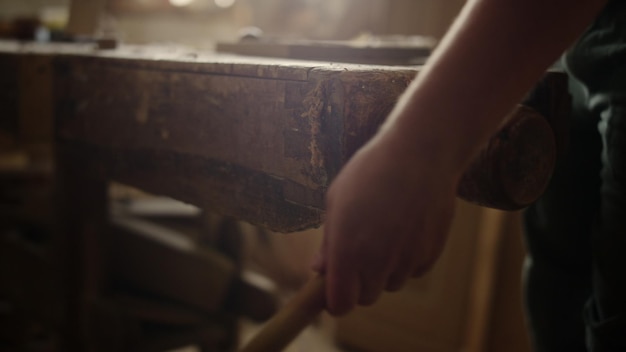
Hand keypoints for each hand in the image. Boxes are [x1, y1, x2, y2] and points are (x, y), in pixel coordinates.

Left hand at [311, 133, 458, 315]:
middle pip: (365, 298)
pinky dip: (407, 260)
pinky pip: (413, 271)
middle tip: (358, 253)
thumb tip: (319, 269)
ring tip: (384, 233)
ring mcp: (406, 259)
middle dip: (358, 283)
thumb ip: (328, 242)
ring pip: (391, 284)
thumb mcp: (337, 199)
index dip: (334, 299)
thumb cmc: (371, 170)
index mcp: (347, 249)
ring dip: (384, 271)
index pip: (339, 304)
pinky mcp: (430, 253)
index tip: (333, 287)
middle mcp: (377, 261)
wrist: (421, 151)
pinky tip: (405, 229)